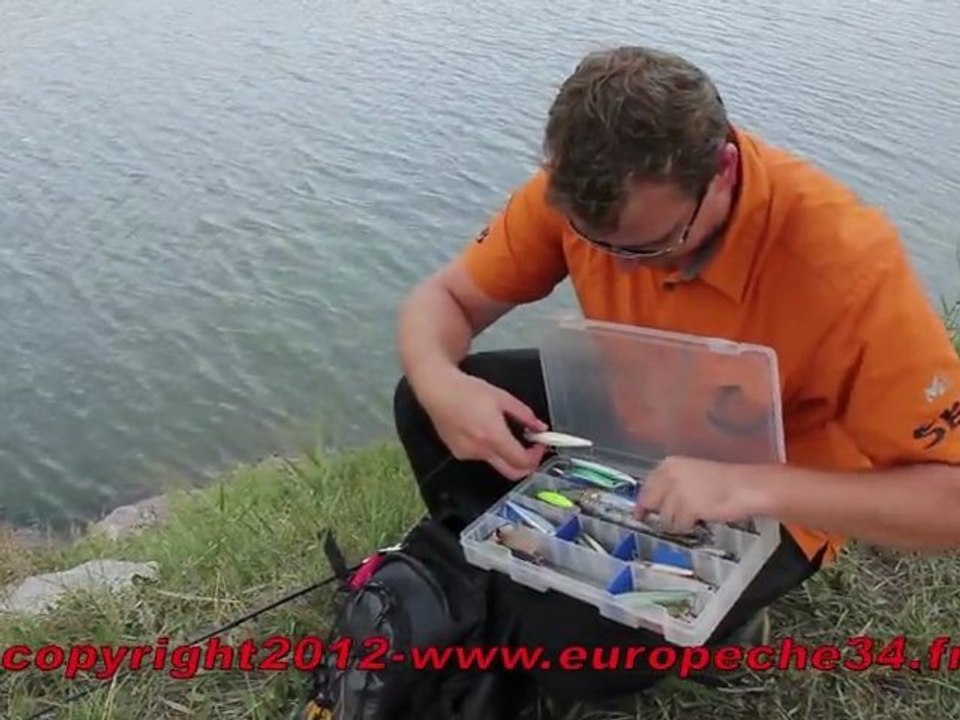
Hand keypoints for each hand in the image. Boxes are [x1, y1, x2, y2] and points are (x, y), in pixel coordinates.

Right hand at [420, 370, 548, 479]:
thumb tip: (540, 428)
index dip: (536, 456)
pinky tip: (483, 431)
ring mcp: (468, 455)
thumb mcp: (502, 397)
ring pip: (497, 463)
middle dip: (527, 465)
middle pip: (512, 472)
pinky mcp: (459, 454)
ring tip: (503, 431)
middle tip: (531, 450)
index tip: (540, 444)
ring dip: (506, 454)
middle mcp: (480, 450)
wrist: (437, 390)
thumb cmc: (468, 390)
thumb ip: (525, 415)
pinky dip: (490, 450)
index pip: (522, 461)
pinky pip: (482, 457)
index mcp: (493, 435)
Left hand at [635, 456, 766, 532]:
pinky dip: (688, 527)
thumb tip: (654, 502)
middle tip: (667, 519)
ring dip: (676, 521)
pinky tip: (699, 520)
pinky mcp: (687, 508)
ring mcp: (677, 492)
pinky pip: (679, 526)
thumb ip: (672, 484)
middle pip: (650, 502)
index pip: (647, 485)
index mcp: (670, 464)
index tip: (640, 512)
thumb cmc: (725, 481)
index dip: (644, 501)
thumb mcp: (694, 474)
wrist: (746, 487)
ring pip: (664, 518)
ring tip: (694, 516)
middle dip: (657, 513)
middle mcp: (670, 475)